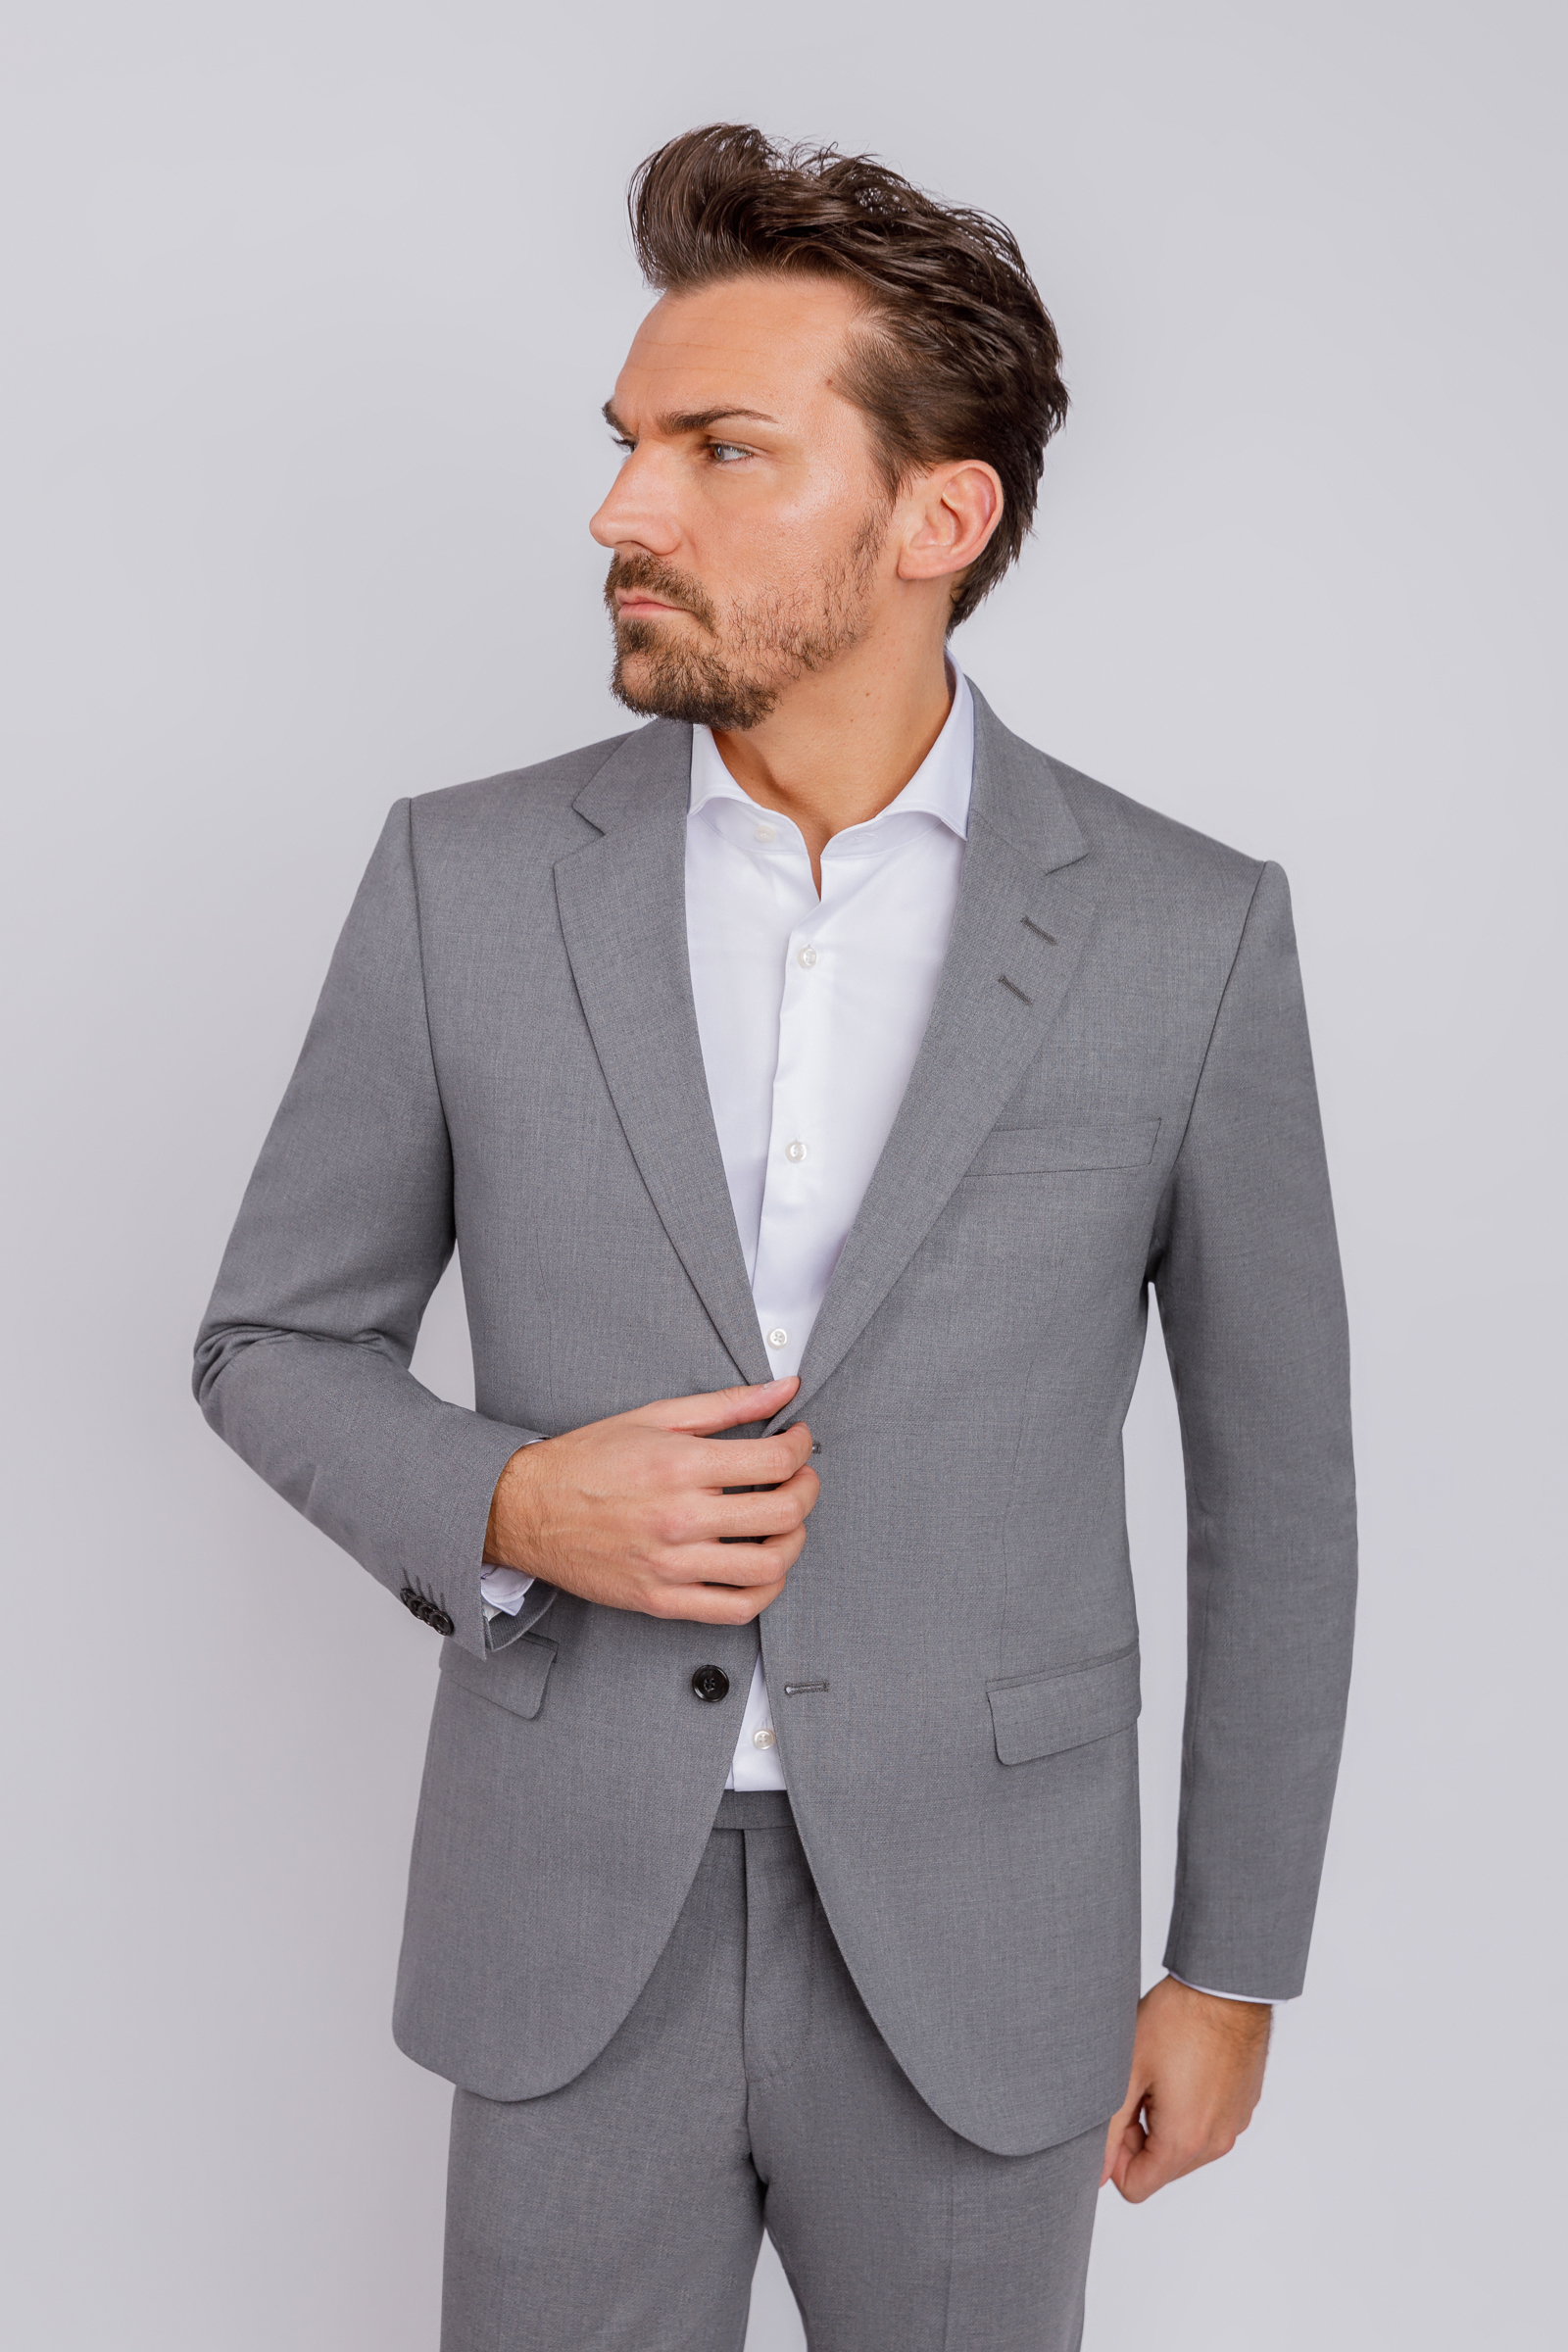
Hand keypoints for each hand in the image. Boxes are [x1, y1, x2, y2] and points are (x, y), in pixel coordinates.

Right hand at [483, 1377, 818, 1623]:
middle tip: (801, 1479)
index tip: (799, 1442)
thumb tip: (784, 1389)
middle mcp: (680, 1517)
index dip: (802, 1448)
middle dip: (807, 1491)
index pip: (776, 1461)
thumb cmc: (587, 1460)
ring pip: (768, 1567)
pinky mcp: (660, 1600)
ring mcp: (671, 1565)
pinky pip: (734, 1609)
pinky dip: (765, 1591)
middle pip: (783, 1513)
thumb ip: (727, 1404)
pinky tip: (764, 1569)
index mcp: (681, 1466)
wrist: (525, 1508)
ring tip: (785, 1524)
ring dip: (794, 1542)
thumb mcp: (656, 1417)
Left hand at [1100, 1975, 1270, 2200]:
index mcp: (1185, 2140)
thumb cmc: (1177, 2019)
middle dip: (1139, 2139)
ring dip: (1164, 2123)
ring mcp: (1234, 2124)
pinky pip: (1209, 2126)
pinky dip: (1190, 2109)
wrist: (1226, 1985)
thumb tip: (1097, 2173)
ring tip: (1158, 2074)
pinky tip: (1182, 2067)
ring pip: (1185, 2148)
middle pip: (1162, 2169)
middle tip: (1133, 2087)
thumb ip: (1109, 2131)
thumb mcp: (1127, 2072)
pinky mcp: (1243, 2106)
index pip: (1136, 2188)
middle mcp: (1216, 2142)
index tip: (1115, 2116)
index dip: (1115, 2157)